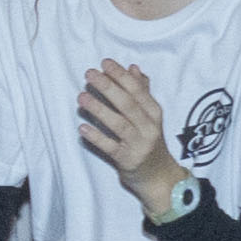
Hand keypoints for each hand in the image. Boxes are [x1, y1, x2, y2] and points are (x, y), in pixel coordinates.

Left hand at [77, 57, 181, 203]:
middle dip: (108, 87)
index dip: (121, 76)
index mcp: (154, 113)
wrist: (158, 177)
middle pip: (128, 104)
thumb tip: (133, 68)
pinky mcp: (128, 161)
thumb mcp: (150, 117)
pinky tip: (82, 128)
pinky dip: (97, 137)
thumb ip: (142, 92)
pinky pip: (110, 147)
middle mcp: (149, 127)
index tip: (105, 63)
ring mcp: (139, 145)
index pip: (138, 90)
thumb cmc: (149, 141)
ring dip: (99, 109)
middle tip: (89, 74)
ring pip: (119, 124)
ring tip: (81, 97)